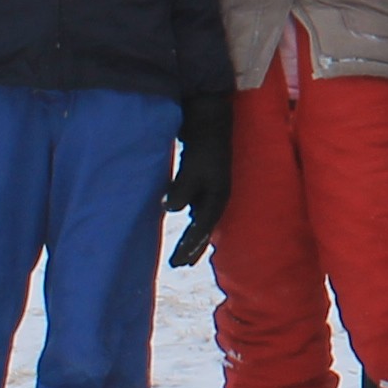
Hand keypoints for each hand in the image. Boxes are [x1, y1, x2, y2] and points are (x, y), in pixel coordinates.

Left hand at [161, 95, 233, 261]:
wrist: (211, 122)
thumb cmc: (202, 146)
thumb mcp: (192, 168)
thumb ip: (181, 189)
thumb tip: (169, 209)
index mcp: (218, 196)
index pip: (203, 228)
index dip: (191, 246)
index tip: (178, 261)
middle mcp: (218, 196)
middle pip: (206, 229)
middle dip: (193, 247)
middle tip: (178, 264)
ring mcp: (213, 190)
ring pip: (203, 220)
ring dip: (193, 237)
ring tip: (182, 252)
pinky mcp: (206, 183)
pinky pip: (199, 209)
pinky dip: (192, 221)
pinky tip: (184, 224)